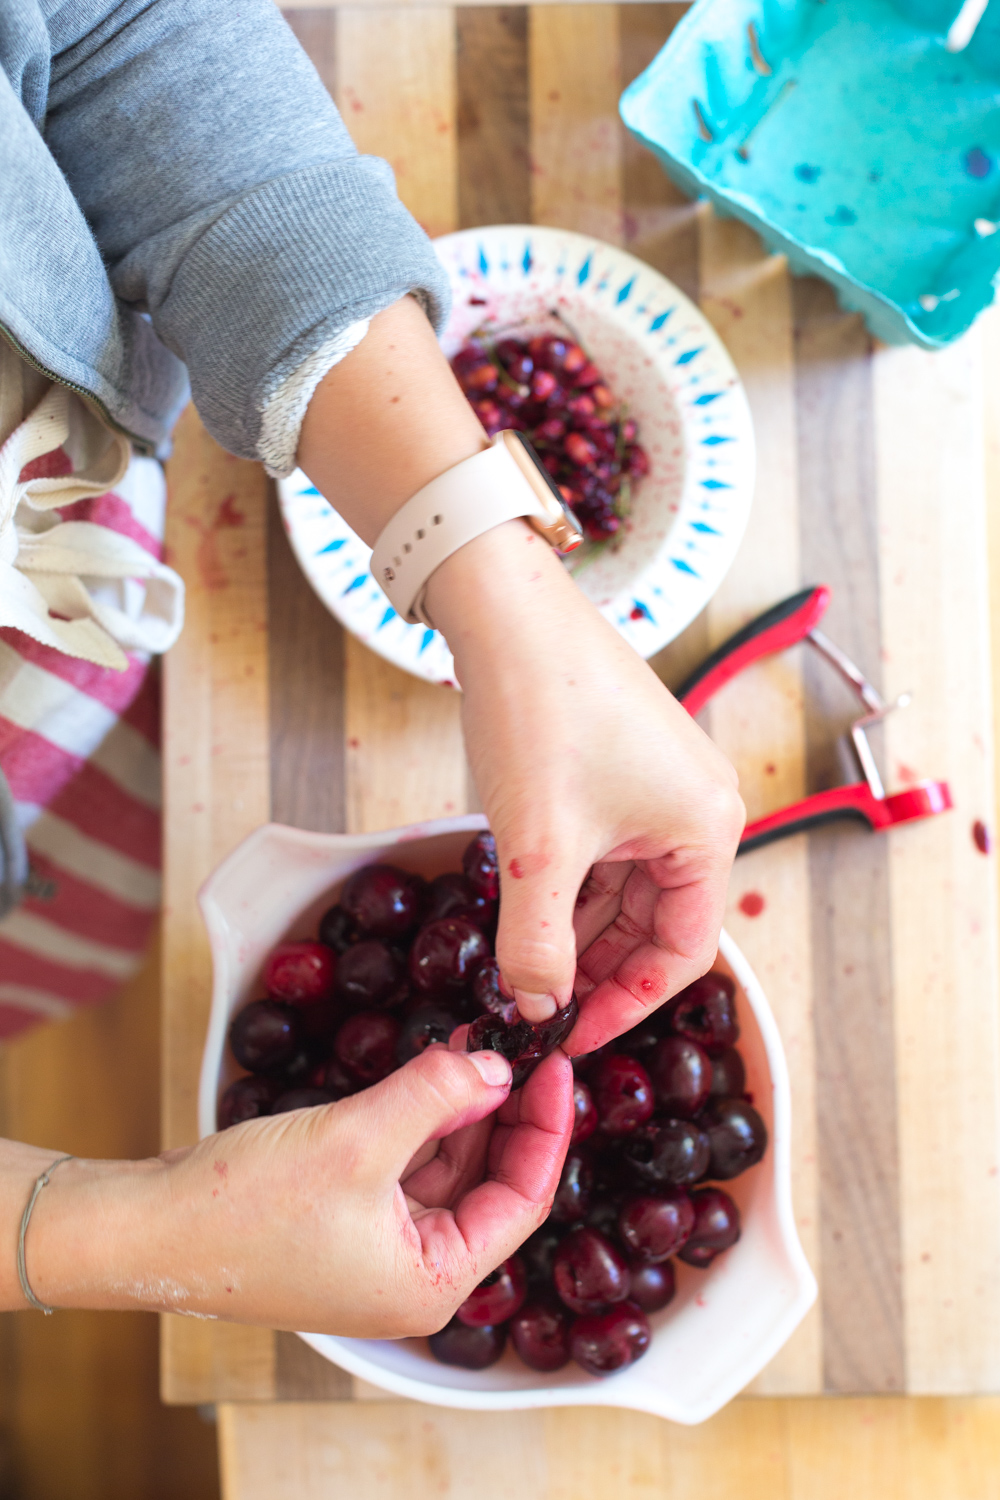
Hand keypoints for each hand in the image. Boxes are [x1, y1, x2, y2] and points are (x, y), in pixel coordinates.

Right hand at [13, 1046, 571, 1331]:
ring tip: (473, 1037)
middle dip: (502, 1107)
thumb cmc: (243, 1210)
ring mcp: (376, 1247)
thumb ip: (436, 1096)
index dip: (546, 1126)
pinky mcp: (343, 1218)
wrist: (143, 1230)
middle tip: (516, 1039)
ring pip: (445, 1167)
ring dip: (459, 1104)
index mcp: (432, 1281)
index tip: (556, 1063)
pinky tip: (427, 1066)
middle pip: (488, 1182)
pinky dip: (418, 1116)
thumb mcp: (356, 1140)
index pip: (523, 1199)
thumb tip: (495, 1065)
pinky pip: (403, 1163)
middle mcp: (412, 1272)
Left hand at [298, 296, 744, 1055]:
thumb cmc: (539, 714)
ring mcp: (659, 787)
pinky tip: (523, 913)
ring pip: (624, 891)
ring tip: (519, 970)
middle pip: (655, 924)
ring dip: (575, 931)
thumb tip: (534, 1009)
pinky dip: (567, 888)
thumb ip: (537, 943)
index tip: (569, 1038)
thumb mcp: (537, 848)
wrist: (505, 609)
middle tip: (536, 1011)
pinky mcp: (621, 770)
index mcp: (706, 831)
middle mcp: (697, 810)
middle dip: (596, 970)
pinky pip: (604, 853)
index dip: (624, 1005)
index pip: (682, 951)